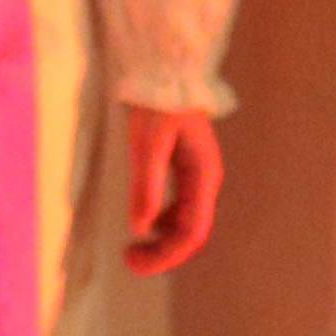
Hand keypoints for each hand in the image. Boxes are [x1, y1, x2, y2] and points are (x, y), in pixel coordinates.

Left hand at [120, 105, 221, 274]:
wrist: (168, 71)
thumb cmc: (158, 104)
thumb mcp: (148, 144)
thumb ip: (146, 185)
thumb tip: (141, 228)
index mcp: (203, 176)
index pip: (192, 232)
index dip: (166, 256)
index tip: (135, 265)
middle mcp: (206, 180)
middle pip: (192, 233)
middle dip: (163, 254)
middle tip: (129, 262)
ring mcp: (199, 176)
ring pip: (187, 223)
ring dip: (163, 242)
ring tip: (133, 249)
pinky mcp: (187, 169)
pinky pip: (181, 208)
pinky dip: (163, 223)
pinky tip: (145, 224)